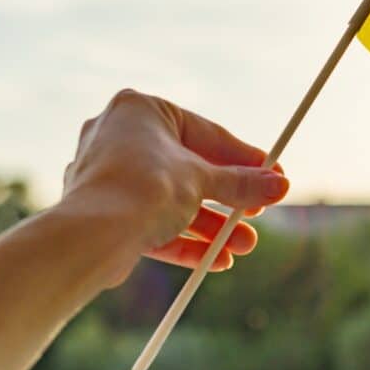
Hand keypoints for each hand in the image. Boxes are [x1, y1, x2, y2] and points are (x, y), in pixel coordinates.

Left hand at [61, 89, 288, 285]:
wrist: (90, 237)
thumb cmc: (143, 190)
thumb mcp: (203, 181)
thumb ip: (242, 183)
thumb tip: (280, 185)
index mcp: (140, 110)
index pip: (206, 133)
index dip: (245, 158)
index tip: (273, 175)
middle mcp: (119, 137)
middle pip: (190, 170)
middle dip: (228, 200)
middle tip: (257, 213)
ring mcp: (107, 176)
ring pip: (172, 200)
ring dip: (211, 226)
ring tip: (243, 246)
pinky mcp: (103, 212)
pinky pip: (150, 221)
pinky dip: (182, 239)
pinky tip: (216, 260)